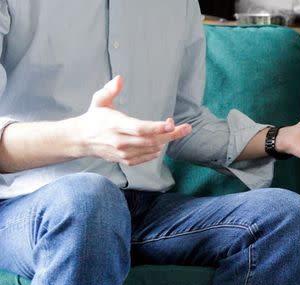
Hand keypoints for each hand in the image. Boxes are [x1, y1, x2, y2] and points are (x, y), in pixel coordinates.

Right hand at [70, 76, 191, 165]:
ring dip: (166, 141)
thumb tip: (120, 78)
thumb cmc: (94, 118)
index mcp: (116, 125)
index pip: (141, 128)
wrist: (81, 140)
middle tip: (187, 127)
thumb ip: (110, 90)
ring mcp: (123, 153)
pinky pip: (147, 157)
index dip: (158, 127)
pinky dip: (156, 151)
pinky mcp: (125, 160)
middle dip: (171, 134)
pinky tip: (161, 142)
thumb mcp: (99, 100)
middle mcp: (120, 141)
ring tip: (177, 131)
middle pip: (152, 140)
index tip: (172, 123)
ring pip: (152, 150)